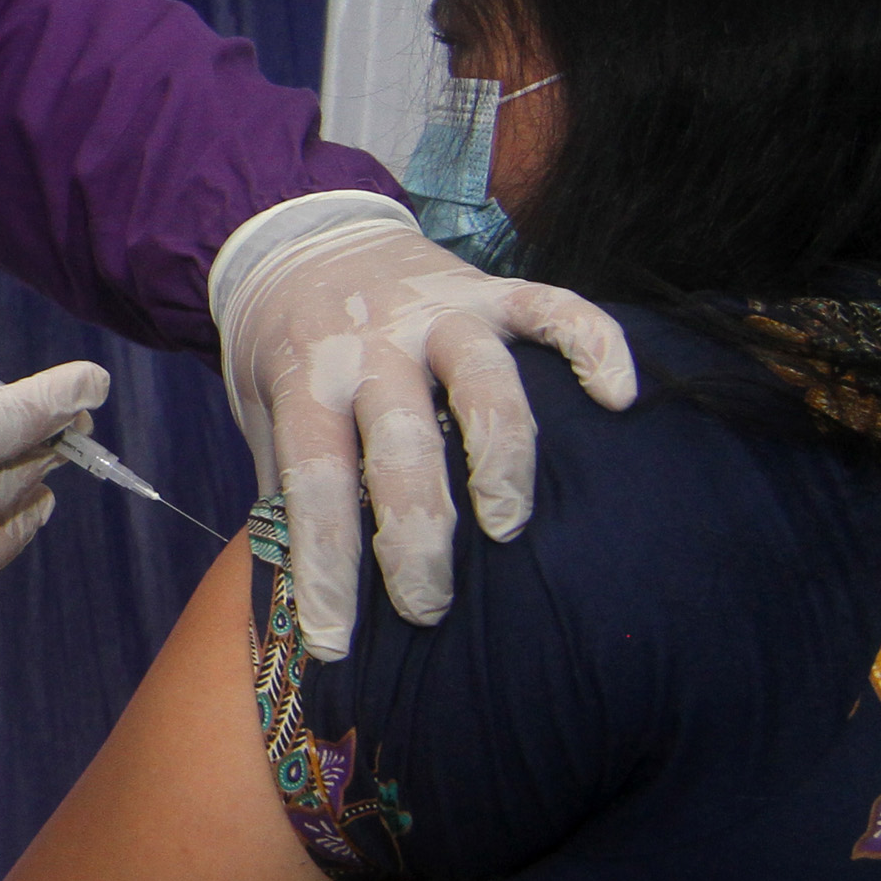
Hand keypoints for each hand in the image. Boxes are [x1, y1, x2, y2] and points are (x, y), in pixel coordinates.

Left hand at [212, 198, 634, 657]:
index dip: (325, 566)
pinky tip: (618, 399)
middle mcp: (374, 344)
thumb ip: (284, 486)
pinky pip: (554, 308)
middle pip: (401, 442)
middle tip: (428, 605)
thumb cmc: (291, 355)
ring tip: (507, 526)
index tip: (334, 643)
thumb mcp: (261, 413)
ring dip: (500, 455)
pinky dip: (593, 346)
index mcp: (307, 378)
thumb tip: (299, 600)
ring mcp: (437, 312)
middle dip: (417, 532)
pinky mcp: (491, 288)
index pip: (313, 480)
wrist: (303, 237)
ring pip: (482, 380)